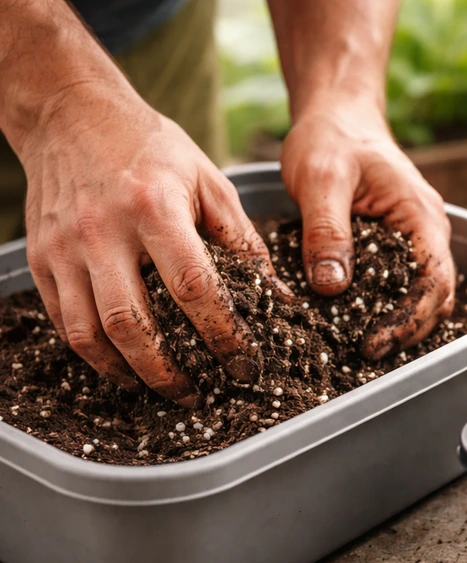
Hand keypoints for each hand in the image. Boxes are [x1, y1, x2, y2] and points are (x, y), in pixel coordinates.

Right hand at [19, 85, 284, 405]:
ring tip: (159, 389)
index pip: (193, 288)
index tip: (243, 364)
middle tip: (196, 395)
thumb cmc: (152, 147)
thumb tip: (276, 296)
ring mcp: (64, 248)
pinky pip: (63, 321)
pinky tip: (121, 365)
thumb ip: (242, 241)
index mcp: (155, 209)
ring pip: (90, 333)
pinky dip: (93, 353)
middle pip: (133, 324)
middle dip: (168, 372)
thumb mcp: (209, 181)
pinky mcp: (41, 258)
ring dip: (126, 373)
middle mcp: (103, 232)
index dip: (221, 335)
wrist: (70, 113)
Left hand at [279, 100, 454, 359]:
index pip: (435, 281)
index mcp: (422, 216)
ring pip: (423, 297)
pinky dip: (385, 310)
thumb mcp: (320, 178)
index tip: (373, 343)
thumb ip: (327, 230)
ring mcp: (416, 242)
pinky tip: (354, 324)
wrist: (338, 116)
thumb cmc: (332, 138)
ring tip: (359, 347)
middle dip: (406, 331)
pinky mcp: (396, 248)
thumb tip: (332, 288)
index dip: (409, 319)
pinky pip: (401, 286)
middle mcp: (429, 233)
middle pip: (436, 298)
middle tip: (363, 355)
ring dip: (399, 325)